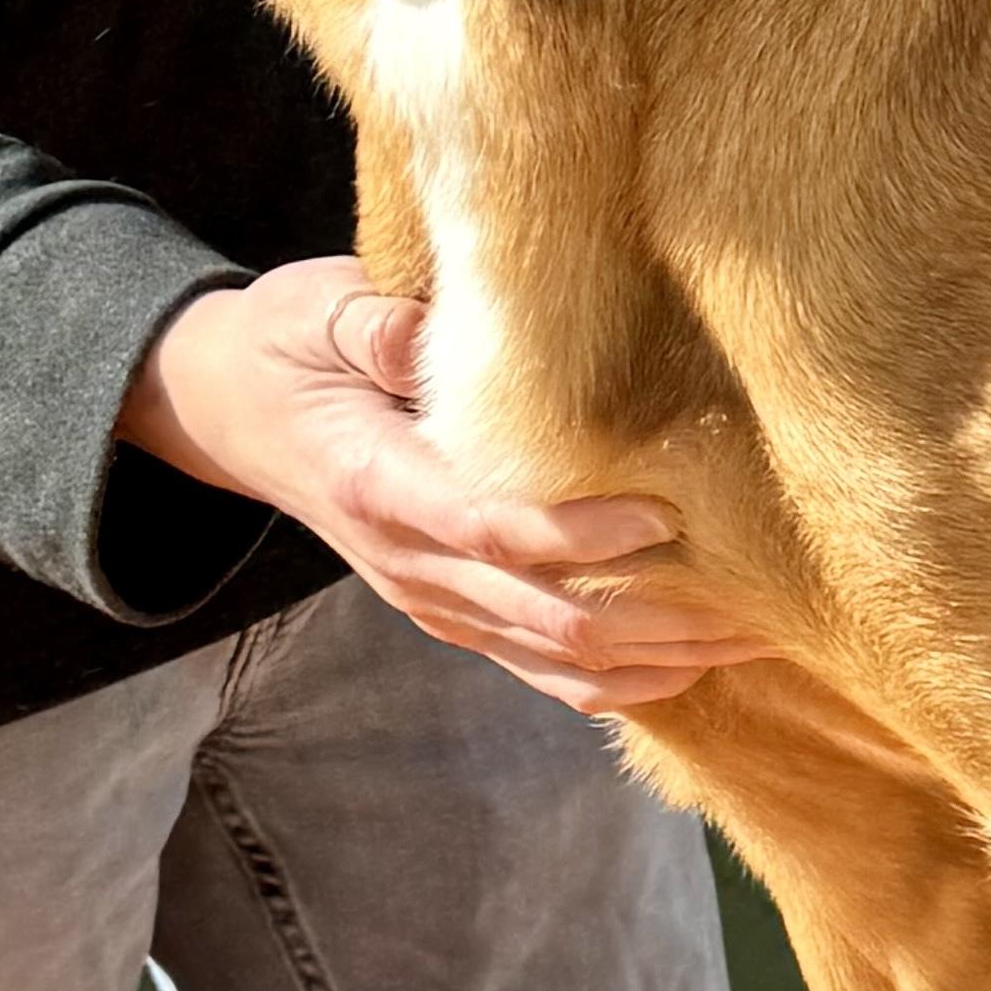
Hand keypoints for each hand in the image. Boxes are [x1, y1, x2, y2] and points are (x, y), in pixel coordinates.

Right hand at [120, 257, 775, 713]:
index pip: (488, 529)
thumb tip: (423, 331)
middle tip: (758, 595)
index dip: (579, 536)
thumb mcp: (312, 309)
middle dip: (658, 617)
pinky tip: (695, 666)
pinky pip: (543, 674)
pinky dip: (622, 681)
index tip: (667, 517)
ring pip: (558, 660)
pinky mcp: (454, 615)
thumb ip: (370, 322)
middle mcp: (407, 563)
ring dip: (660, 659)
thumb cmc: (289, 346)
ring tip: (758, 637)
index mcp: (378, 485)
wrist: (231, 411)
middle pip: (545, 618)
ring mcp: (432, 601)